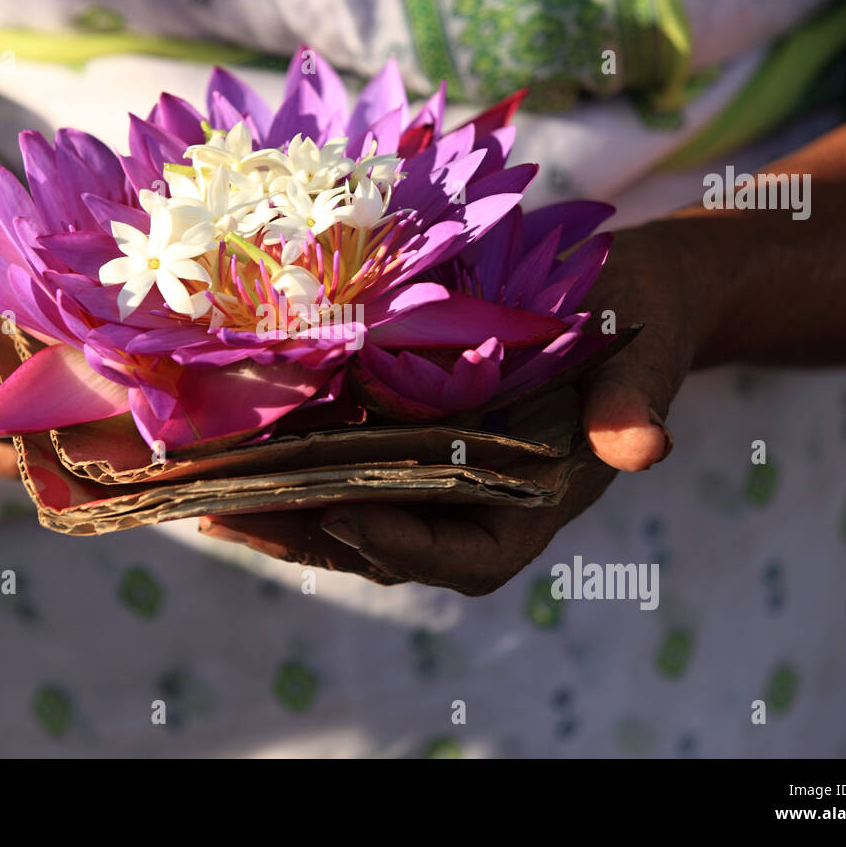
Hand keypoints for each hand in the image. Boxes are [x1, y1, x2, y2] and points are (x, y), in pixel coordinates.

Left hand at [200, 221, 705, 593]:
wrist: (611, 289)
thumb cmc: (634, 323)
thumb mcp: (641, 356)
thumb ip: (633, 406)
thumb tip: (644, 446)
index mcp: (531, 504)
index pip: (466, 557)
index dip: (405, 545)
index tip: (346, 515)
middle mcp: (472, 501)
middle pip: (383, 542)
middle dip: (304, 532)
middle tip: (226, 515)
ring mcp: (432, 470)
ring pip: (347, 507)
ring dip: (276, 503)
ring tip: (201, 489)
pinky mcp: (403, 429)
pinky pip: (340, 457)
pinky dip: (287, 453)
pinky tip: (226, 437)